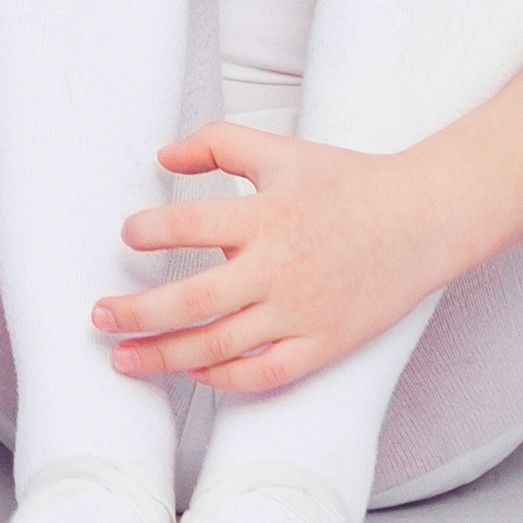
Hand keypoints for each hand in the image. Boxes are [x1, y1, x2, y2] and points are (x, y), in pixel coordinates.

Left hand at [94, 119, 467, 396]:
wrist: (424, 221)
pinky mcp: (322, 345)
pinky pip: (263, 374)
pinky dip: (223, 379)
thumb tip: (162, 155)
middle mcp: (278, 270)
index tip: (128, 236)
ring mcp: (300, 314)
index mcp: (266, 217)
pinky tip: (192, 373)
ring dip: (164, 356)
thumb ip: (217, 143)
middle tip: (98, 316)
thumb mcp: (280, 150)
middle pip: (191, 302)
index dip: (148, 232)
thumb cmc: (349, 182)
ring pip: (218, 347)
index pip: (188, 226)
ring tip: (124, 359)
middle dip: (135, 314)